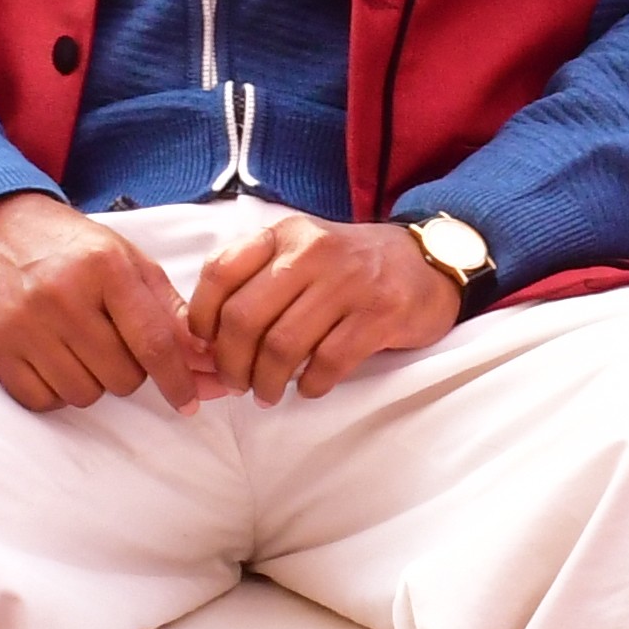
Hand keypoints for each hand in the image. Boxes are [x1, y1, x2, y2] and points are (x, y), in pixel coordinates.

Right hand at [0, 194, 216, 413]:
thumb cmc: (70, 248)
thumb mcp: (125, 260)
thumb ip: (167, 308)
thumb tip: (206, 360)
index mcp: (104, 267)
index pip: (153, 342)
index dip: (178, 379)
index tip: (190, 402)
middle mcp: (62, 295)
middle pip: (122, 377)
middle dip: (129, 371)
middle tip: (112, 344)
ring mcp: (23, 324)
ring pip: (84, 393)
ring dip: (92, 381)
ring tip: (79, 347)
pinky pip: (42, 400)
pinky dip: (55, 391)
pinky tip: (52, 359)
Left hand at [182, 213, 460, 401]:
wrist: (426, 263)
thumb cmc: (350, 267)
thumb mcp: (301, 250)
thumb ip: (256, 277)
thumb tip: (206, 335)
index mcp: (285, 234)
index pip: (220, 272)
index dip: (201, 317)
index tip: (206, 346)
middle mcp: (312, 252)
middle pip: (245, 317)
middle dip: (231, 362)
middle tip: (236, 383)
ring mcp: (349, 282)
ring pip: (283, 345)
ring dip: (267, 381)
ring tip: (267, 394)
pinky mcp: (380, 314)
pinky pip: (328, 362)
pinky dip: (310, 385)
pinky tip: (308, 388)